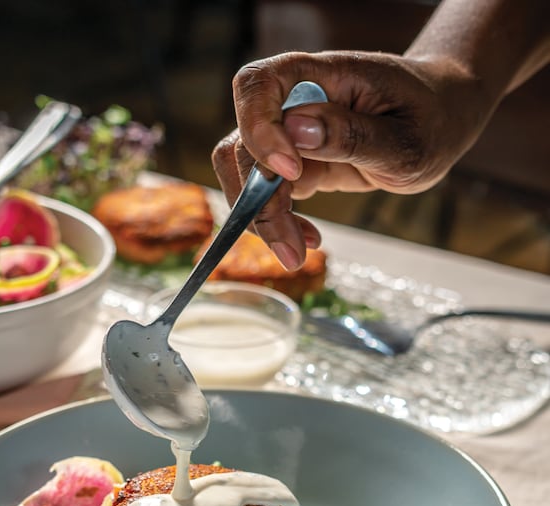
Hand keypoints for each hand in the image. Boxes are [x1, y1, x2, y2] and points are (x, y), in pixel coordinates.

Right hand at [212, 50, 486, 268]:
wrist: (439, 122)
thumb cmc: (430, 120)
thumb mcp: (405, 137)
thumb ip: (352, 133)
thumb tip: (296, 130)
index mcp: (322, 76)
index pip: (258, 86)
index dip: (260, 129)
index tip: (291, 172)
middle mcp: (295, 102)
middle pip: (243, 143)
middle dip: (258, 201)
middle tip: (290, 247)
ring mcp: (290, 136)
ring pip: (246, 174)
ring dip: (262, 218)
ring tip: (296, 252)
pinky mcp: (295, 164)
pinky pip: (266, 194)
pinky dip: (278, 222)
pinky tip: (308, 239)